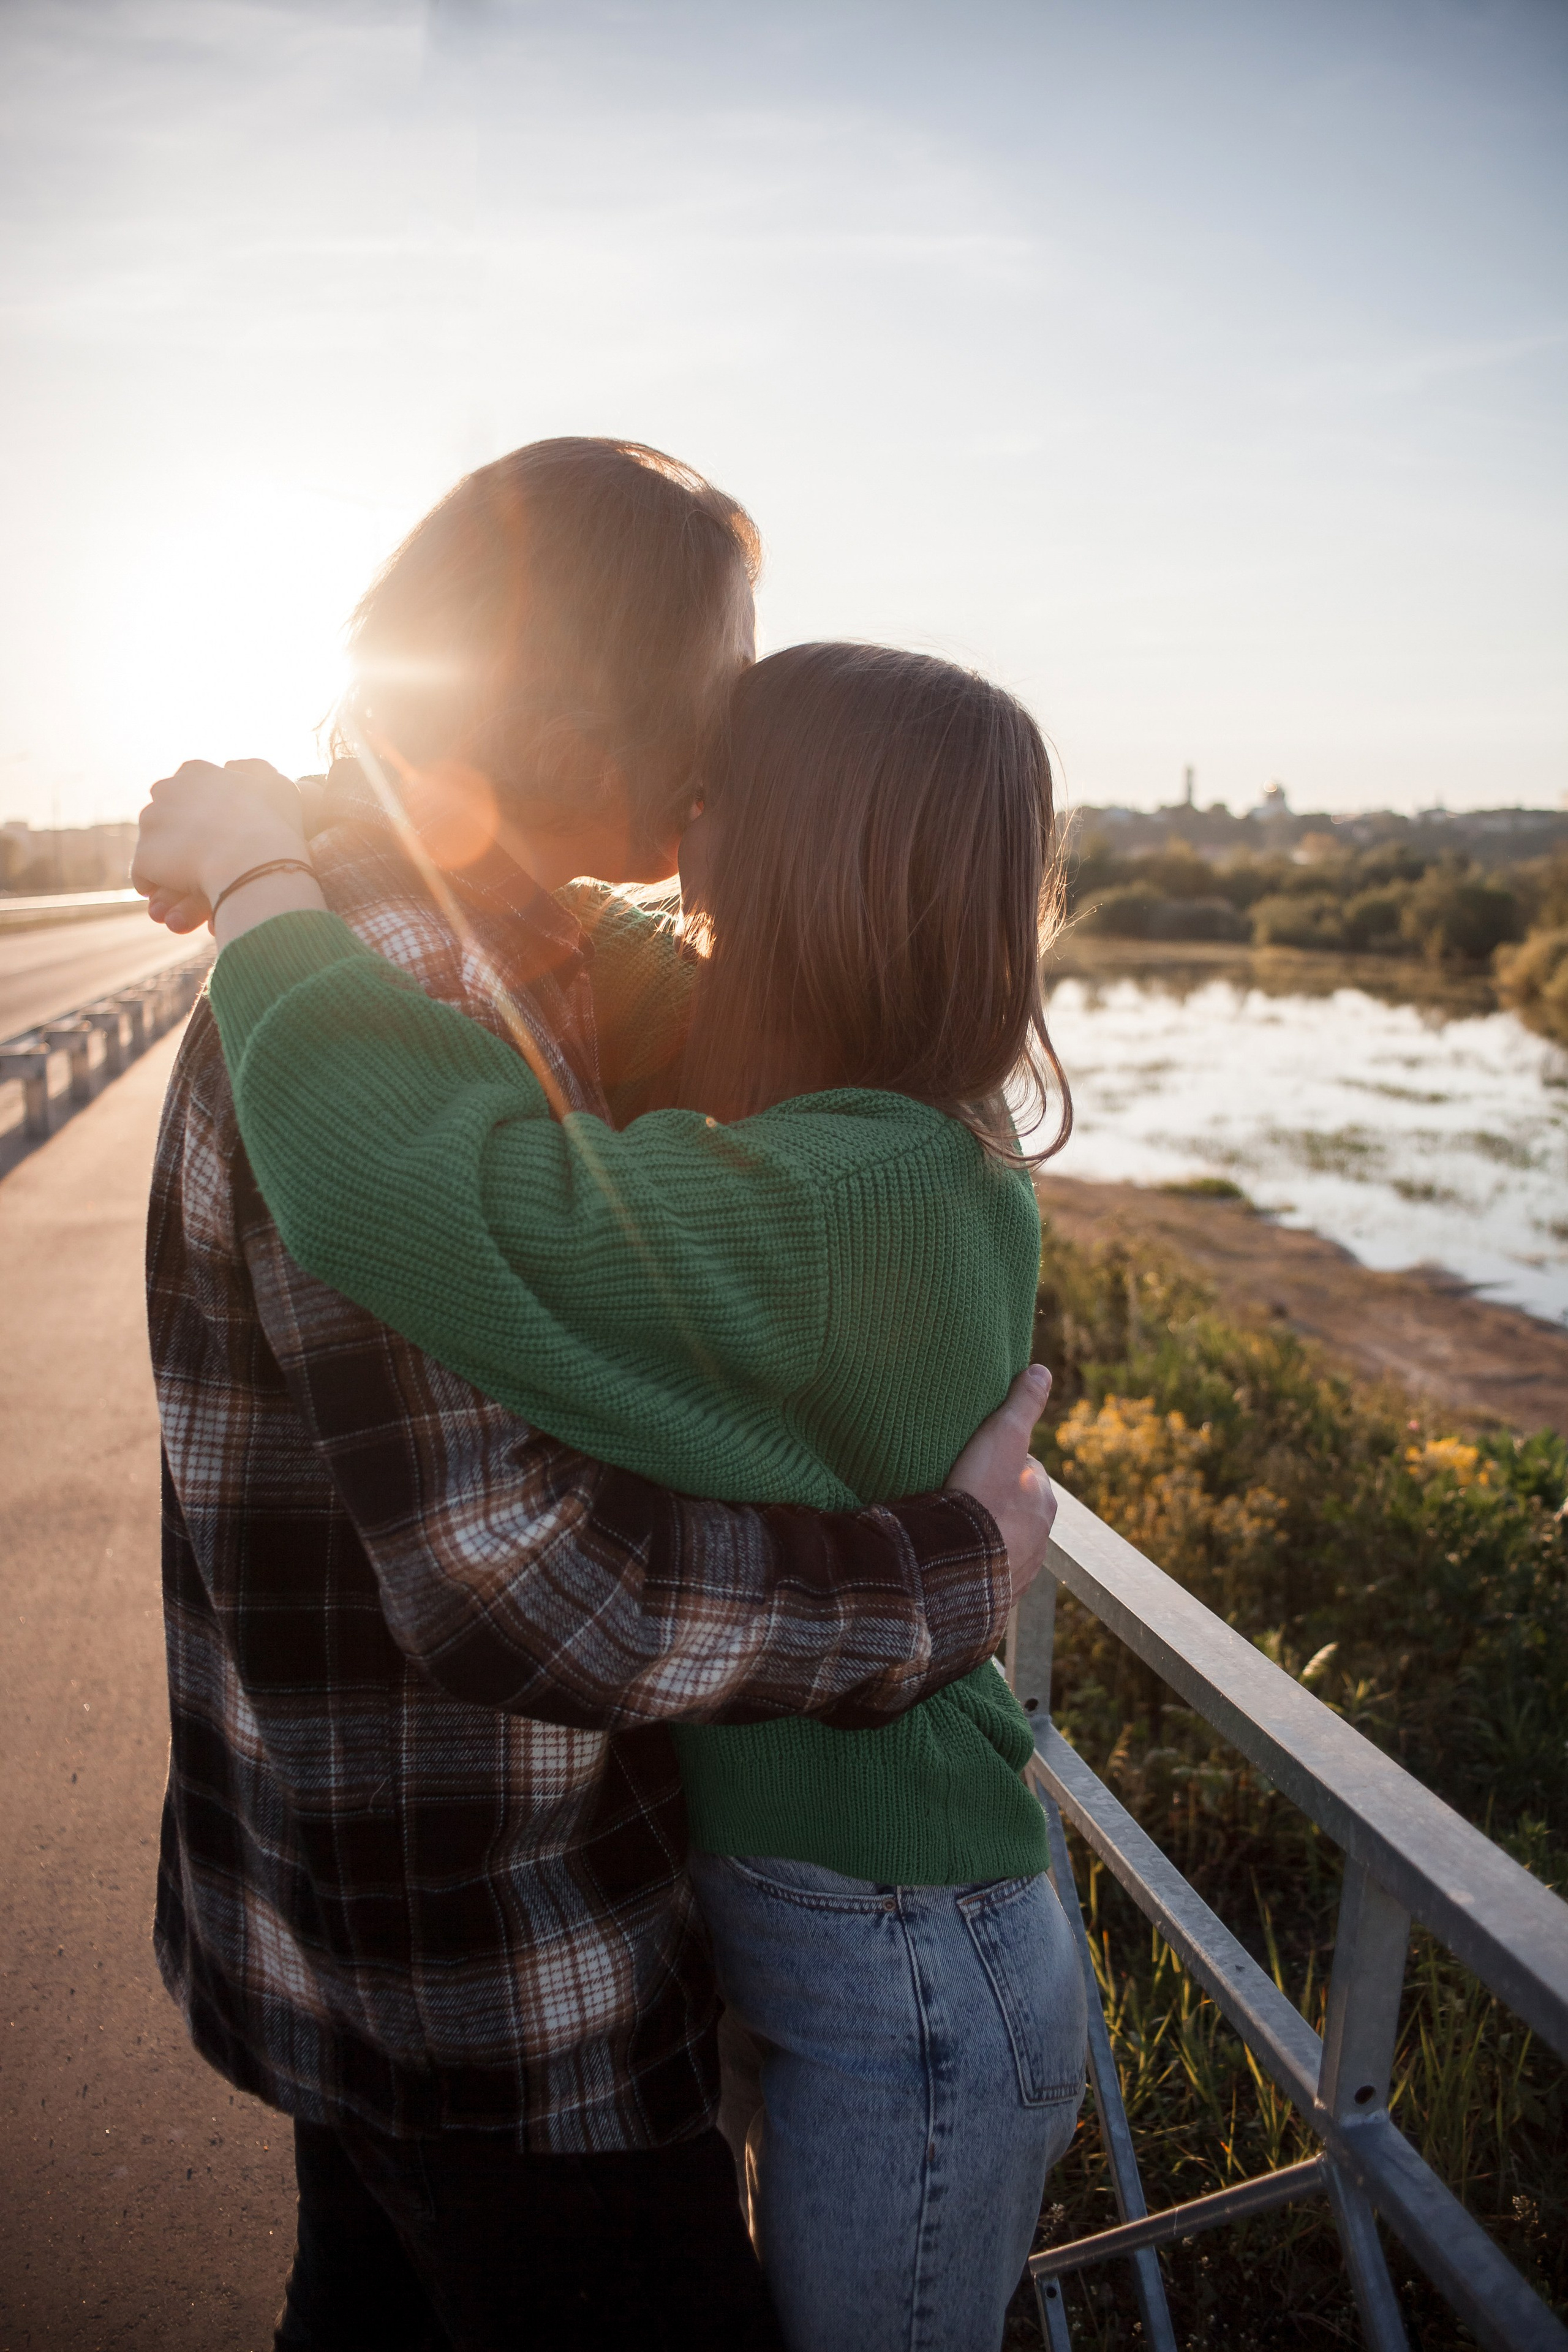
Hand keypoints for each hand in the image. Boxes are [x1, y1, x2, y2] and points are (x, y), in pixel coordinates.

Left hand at [133, 759, 307, 931]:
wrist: (255, 862)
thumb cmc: (273, 826)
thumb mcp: (276, 785)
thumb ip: (254, 771)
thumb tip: (234, 768)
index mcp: (196, 771)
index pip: (186, 788)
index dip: (200, 813)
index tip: (216, 831)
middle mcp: (166, 790)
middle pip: (163, 813)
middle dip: (178, 833)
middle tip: (205, 856)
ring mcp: (152, 823)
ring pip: (153, 845)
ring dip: (168, 861)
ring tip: (193, 880)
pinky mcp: (145, 856)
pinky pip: (144, 876)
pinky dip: (157, 886)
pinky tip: (177, 896)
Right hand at [945, 1365, 1056, 1605]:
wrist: (959, 1568)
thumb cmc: (981, 1497)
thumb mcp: (1002, 1437)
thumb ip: (1022, 1405)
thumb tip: (1041, 1371)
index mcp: (1044, 1501)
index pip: (1026, 1470)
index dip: (1000, 1460)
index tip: (974, 1459)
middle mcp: (1041, 1538)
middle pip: (1016, 1508)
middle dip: (994, 1500)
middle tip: (959, 1490)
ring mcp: (1019, 1570)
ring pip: (1003, 1542)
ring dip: (984, 1534)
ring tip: (952, 1525)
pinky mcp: (997, 1597)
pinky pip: (988, 1575)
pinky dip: (975, 1566)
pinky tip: (953, 1559)